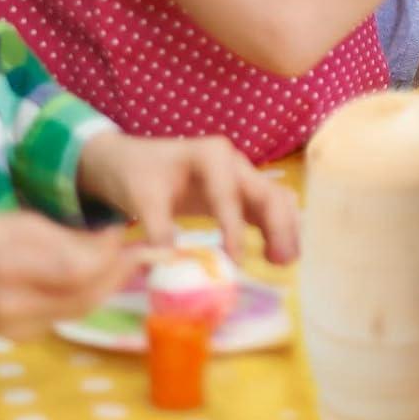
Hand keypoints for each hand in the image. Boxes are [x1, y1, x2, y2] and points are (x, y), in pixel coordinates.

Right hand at [0, 212, 137, 335]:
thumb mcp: (17, 222)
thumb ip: (65, 236)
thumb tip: (114, 241)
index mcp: (11, 265)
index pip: (79, 268)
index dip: (111, 252)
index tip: (124, 231)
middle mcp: (13, 304)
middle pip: (87, 294)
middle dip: (121, 271)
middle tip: (143, 248)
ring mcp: (15, 327)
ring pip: (82, 309)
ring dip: (111, 285)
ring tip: (129, 260)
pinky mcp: (19, 338)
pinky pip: (66, 316)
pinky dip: (88, 296)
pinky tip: (99, 278)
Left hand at [77, 132, 298, 264]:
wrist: (133, 161)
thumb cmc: (139, 173)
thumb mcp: (141, 197)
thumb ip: (157, 228)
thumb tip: (170, 264)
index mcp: (212, 155)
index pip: (229, 194)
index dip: (235, 229)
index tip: (236, 262)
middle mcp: (234, 163)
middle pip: (267, 192)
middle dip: (279, 225)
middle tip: (282, 261)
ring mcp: (240, 177)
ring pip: (274, 200)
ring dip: (284, 228)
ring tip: (285, 261)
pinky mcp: (239, 194)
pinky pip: (265, 209)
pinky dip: (275, 229)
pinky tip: (276, 254)